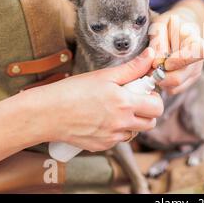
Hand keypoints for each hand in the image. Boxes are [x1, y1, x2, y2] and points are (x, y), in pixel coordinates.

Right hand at [29, 47, 162, 151]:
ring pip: (135, 133)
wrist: (46, 113)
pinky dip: (116, 131)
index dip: (154, 98)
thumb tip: (151, 55)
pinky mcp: (102, 146)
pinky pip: (118, 140)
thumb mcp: (104, 75)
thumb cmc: (72, 91)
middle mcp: (121, 123)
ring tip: (115, 110)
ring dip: (132, 122)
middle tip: (133, 101)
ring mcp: (112, 137)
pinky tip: (102, 120)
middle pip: (150, 123)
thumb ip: (132, 68)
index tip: (144, 92)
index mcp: (125, 103)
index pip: (157, 107)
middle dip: (147, 112)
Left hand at [149, 10, 203, 94]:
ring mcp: (194, 74)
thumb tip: (156, 61)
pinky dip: (162, 84)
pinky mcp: (187, 83)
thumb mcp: (161, 26)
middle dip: (160, 74)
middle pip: (179, 77)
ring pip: (174, 87)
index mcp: (197, 43)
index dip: (178, 60)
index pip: (196, 55)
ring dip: (159, 80)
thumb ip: (158, 41)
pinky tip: (158, 71)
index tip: (164, 60)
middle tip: (147, 67)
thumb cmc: (170, 27)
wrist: (180, 32)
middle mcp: (199, 62)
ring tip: (151, 67)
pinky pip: (172, 90)